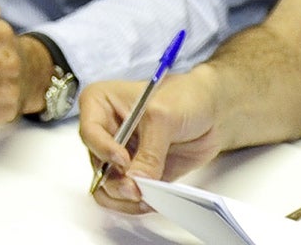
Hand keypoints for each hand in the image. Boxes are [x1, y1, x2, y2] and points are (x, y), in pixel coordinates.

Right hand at [79, 65, 224, 213]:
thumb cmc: (184, 96)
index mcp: (101, 104)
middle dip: (116, 181)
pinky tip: (151, 200)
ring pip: (107, 187)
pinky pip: (125, 197)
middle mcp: (106, 132)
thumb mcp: (164, 117)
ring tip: (144, 197)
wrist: (211, 112)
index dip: (103, 149)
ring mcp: (120, 156)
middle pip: (97, 165)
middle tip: (136, 188)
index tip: (124, 160)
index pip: (89, 131)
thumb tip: (136, 179)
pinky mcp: (136, 174)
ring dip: (124, 197)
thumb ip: (149, 151)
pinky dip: (135, 203)